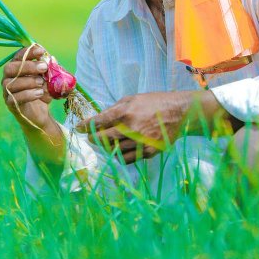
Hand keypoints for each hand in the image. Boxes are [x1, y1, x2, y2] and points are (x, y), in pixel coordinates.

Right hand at [1, 44, 52, 130]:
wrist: (39, 114)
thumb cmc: (41, 92)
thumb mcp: (47, 80)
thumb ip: (48, 70)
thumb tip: (51, 60)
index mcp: (16, 68)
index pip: (18, 56)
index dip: (28, 52)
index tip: (41, 51)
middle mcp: (8, 78)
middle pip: (10, 68)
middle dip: (28, 66)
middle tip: (44, 68)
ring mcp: (7, 91)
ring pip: (11, 83)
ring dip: (29, 81)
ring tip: (42, 83)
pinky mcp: (10, 104)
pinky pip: (14, 98)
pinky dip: (28, 94)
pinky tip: (39, 93)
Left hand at [75, 91, 197, 163]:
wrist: (179, 112)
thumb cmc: (153, 102)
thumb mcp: (132, 98)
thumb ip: (114, 109)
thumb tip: (98, 119)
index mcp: (126, 112)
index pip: (100, 122)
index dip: (86, 126)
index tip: (78, 128)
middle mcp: (132, 128)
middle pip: (104, 139)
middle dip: (94, 139)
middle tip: (90, 138)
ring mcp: (141, 142)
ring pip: (115, 151)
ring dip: (106, 148)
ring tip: (105, 144)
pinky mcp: (149, 152)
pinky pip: (128, 159)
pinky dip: (119, 156)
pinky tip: (118, 150)